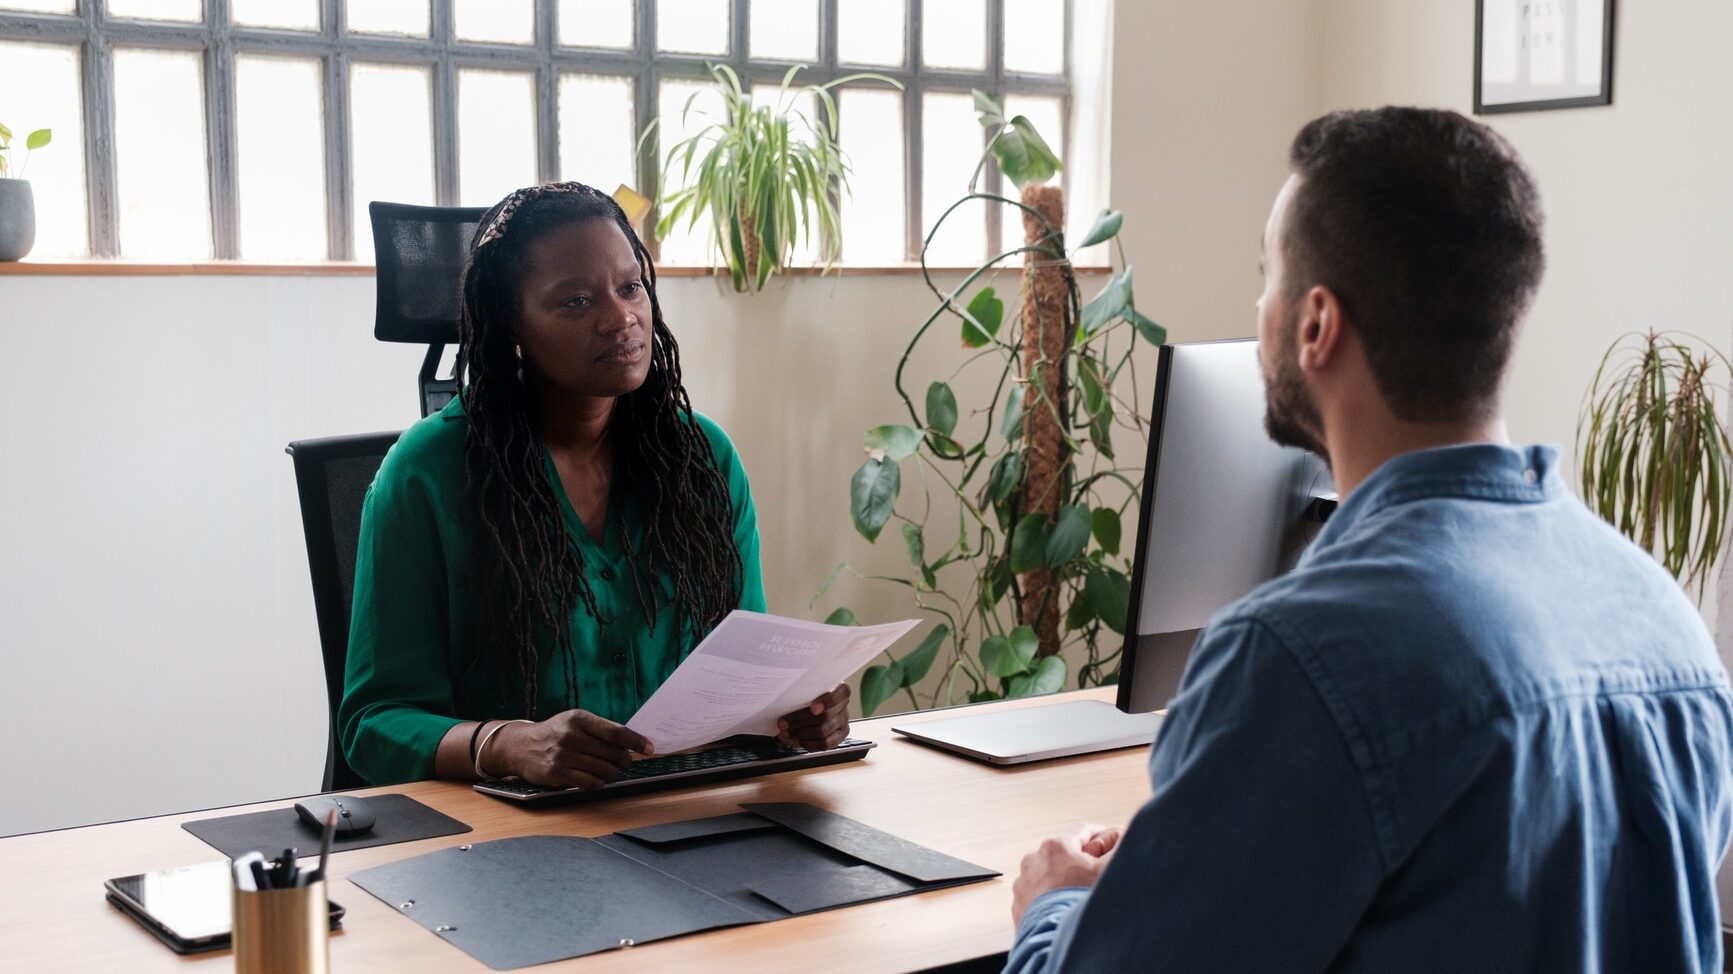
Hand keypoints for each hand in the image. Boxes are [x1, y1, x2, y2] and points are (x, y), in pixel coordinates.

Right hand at [487, 710, 653, 788]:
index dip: (636, 741)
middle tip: (624, 762)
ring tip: (610, 770)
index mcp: (578, 718)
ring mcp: (563, 755)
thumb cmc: (555, 733)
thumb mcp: (574, 722)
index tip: (650, 748)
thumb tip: (632, 742)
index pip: (615, 731)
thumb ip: (600, 729)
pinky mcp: (557, 774)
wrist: (520, 746)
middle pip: (613, 753)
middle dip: (624, 760)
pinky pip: (590, 783)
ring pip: (604, 770)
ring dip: (612, 773)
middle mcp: (570, 735)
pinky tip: (596, 779)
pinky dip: (599, 783)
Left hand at [776, 684, 850, 750]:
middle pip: (826, 716)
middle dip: (800, 720)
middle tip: (783, 723)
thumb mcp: (805, 688)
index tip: (813, 708)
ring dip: (800, 734)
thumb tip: (786, 700)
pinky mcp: (838, 737)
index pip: (842, 693)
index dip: (828, 701)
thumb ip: (802, 691)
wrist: (807, 707)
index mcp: (840, 690)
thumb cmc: (807, 695)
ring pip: (823, 732)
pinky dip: (808, 744)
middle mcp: (843, 707)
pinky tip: (797, 739)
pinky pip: (824, 744)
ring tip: (786, 732)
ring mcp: (842, 723)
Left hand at [1011, 823, 1121, 924]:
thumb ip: (1120, 848)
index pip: (1082, 831)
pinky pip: (1039, 896)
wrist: (1057, 942)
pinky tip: (1065, 911)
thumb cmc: (1082, 905)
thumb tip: (1124, 837)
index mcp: (1055, 846)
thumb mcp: (1109, 871)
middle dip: (1081, 862)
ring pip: (1050, 875)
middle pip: (1064, 853)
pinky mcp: (1019, 906)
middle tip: (1098, 877)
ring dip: (1064, 881)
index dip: (1101, 836)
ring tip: (1079, 898)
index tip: (1111, 844)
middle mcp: (1033, 861)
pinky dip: (1051, 899)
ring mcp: (1023, 884)